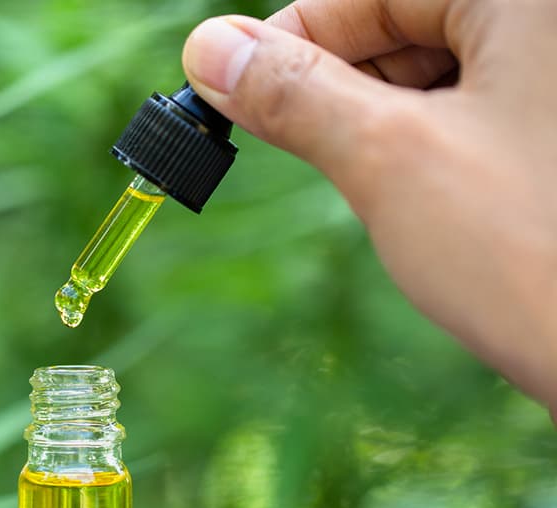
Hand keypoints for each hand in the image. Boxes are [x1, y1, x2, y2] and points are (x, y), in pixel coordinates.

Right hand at [181, 0, 556, 414]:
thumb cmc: (537, 257)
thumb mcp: (388, 160)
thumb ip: (293, 95)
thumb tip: (211, 50)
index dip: (292, 41)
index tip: (232, 91)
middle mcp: (553, 27)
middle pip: (416, 24)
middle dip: (354, 92)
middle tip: (319, 156)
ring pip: (453, 71)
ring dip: (399, 124)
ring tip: (401, 193)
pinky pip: (494, 107)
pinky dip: (445, 146)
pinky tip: (444, 201)